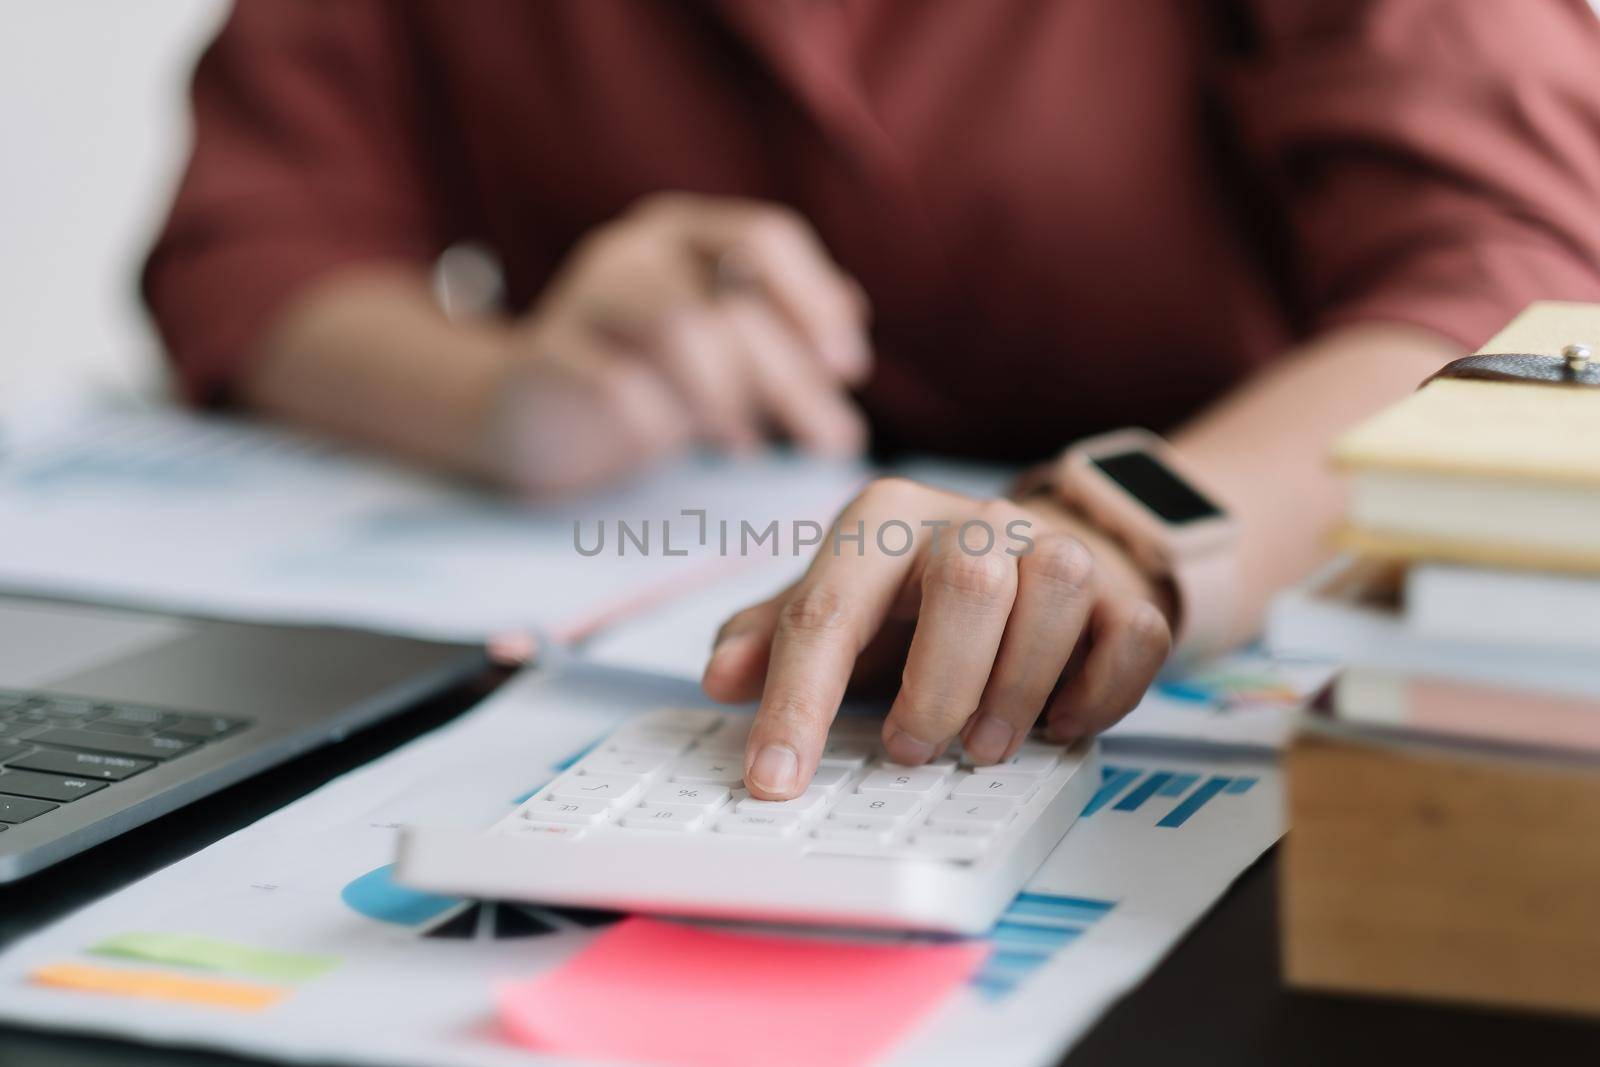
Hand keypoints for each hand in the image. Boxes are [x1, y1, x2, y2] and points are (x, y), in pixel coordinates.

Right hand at [485, 193, 871, 494]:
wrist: (526, 410)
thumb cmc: (643, 378)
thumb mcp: (720, 352)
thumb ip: (782, 342)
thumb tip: (850, 345)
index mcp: (686, 233)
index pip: (767, 236)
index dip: (816, 299)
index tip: (850, 367)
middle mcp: (636, 250)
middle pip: (730, 297)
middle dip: (792, 376)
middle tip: (834, 441)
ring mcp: (586, 297)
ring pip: (675, 324)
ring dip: (727, 394)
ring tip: (750, 449)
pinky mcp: (548, 356)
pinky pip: (614, 381)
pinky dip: (658, 419)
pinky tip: (674, 449)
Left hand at [702, 479, 1173, 798]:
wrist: (1029, 557)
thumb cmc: (913, 596)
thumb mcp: (837, 605)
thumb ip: (774, 637)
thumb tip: (721, 677)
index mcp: (885, 520)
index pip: (829, 609)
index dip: (797, 702)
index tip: (775, 779)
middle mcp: (973, 521)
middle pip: (969, 581)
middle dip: (939, 686)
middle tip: (911, 751)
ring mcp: (1054, 549)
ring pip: (1059, 592)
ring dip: (1019, 688)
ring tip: (984, 748)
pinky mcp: (1120, 592)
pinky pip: (1132, 633)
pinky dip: (1101, 692)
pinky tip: (1060, 724)